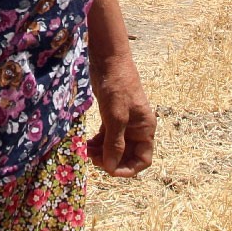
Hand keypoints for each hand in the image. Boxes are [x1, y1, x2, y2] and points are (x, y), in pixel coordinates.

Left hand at [86, 53, 155, 177]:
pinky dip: (98, 143)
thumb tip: (110, 167)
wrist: (109, 60)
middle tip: (93, 159)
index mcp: (145, 129)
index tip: (109, 170)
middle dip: (111, 160)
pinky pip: (107, 136)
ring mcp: (125, 122)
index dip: (128, 169)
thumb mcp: (116, 117)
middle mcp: (137, 128)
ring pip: (115, 146)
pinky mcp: (112, 116)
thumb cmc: (117, 86)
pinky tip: (86, 144)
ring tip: (86, 151)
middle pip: (127, 155)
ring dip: (102, 153)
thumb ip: (115, 143)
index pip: (143, 159)